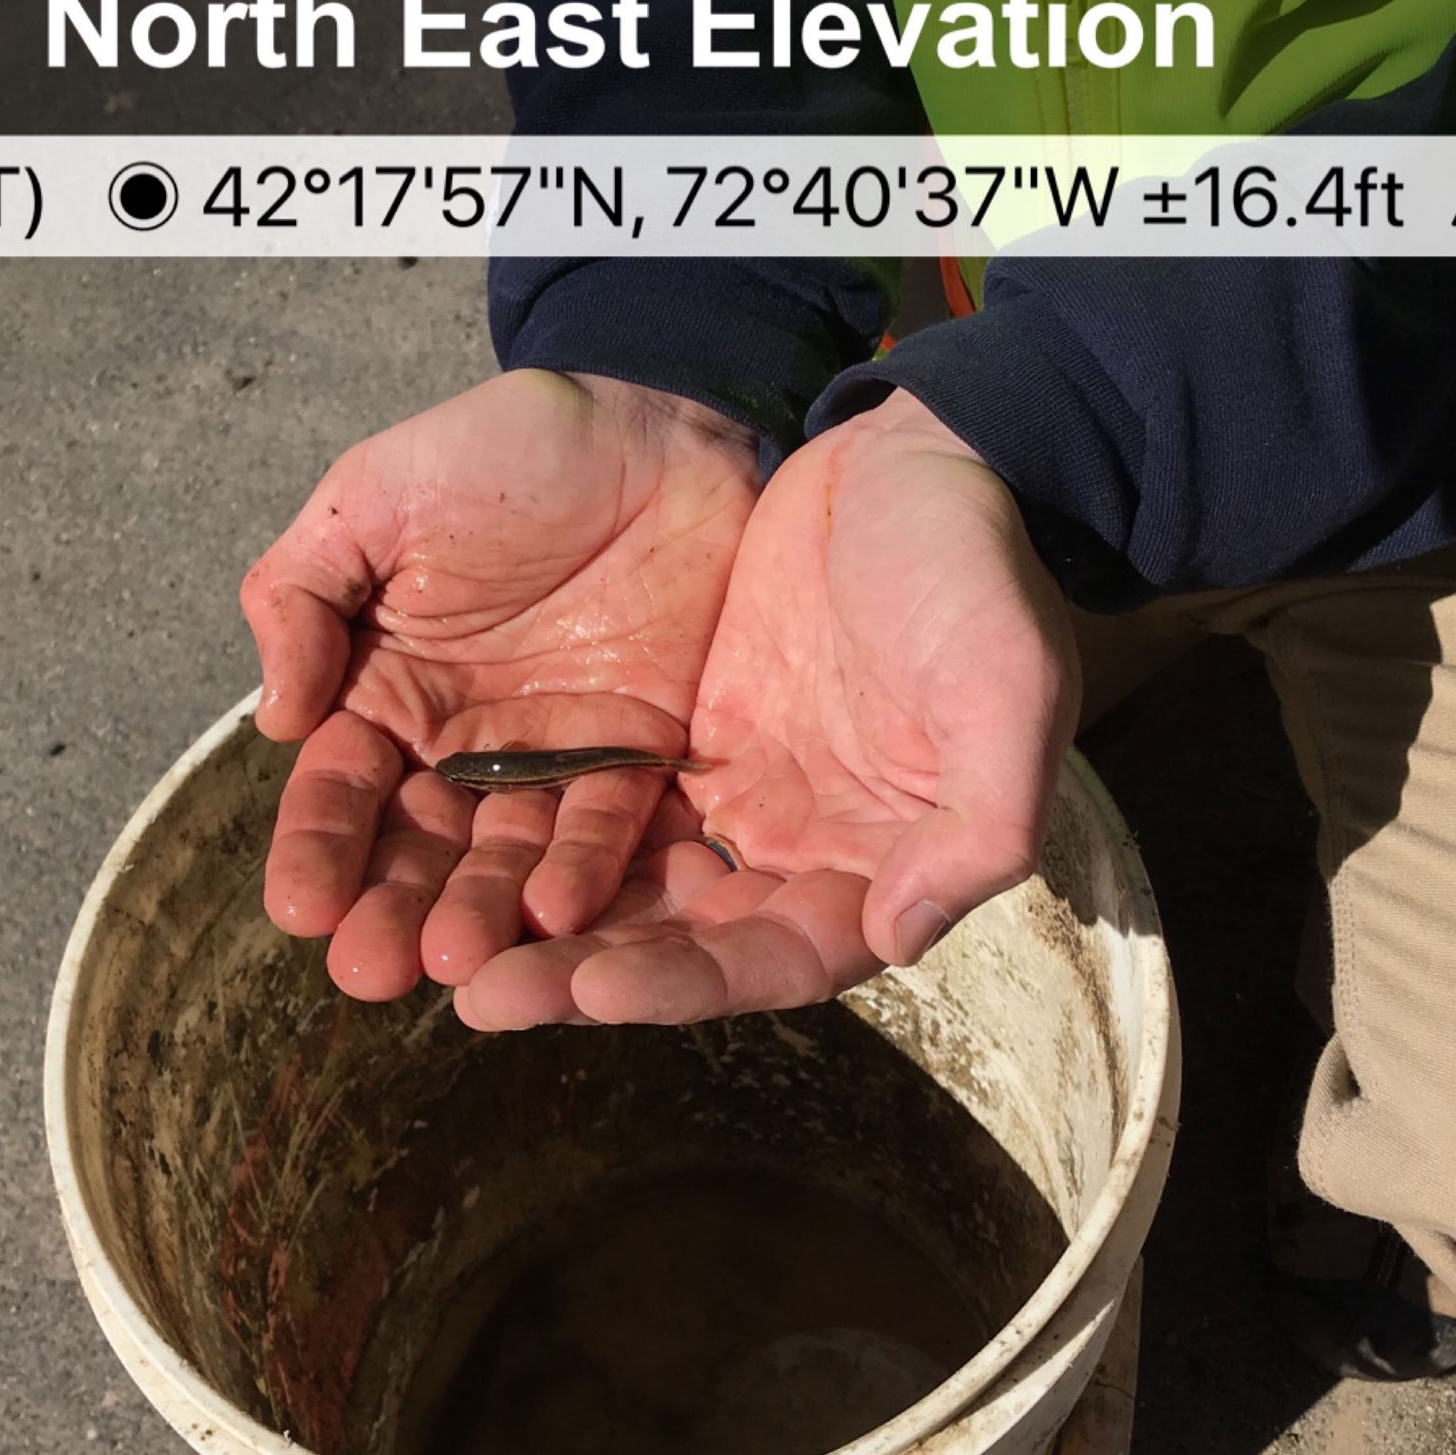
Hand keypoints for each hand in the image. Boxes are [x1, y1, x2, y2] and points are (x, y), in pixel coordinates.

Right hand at [239, 370, 758, 998]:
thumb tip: (275, 721)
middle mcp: (462, 745)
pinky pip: (608, 826)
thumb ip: (306, 596)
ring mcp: (552, 760)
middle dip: (391, 910)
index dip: (318, 848)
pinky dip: (582, 871)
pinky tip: (554, 915)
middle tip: (371, 973)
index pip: (341, 788)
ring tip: (456, 964)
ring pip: (507, 857)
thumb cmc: (507, 447)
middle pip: (419, 847)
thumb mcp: (375, 497)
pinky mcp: (642, 757)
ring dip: (480, 915)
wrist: (658, 420)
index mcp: (386, 691)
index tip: (300, 908)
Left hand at [457, 389, 1078, 1027]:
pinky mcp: (684, 743)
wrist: (919, 458)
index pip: (773, 961)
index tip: (593, 984)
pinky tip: (454, 851)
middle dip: (583, 977)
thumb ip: (980, 825)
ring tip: (445, 949)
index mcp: (879, 870)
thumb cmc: (979, 573)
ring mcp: (736, 801)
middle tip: (478, 996)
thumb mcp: (1010, 688)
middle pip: (681, 945)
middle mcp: (799, 857)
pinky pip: (598, 807)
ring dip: (542, 925)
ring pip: (626, 888)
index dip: (686, 984)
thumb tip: (898, 936)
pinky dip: (535, 837)